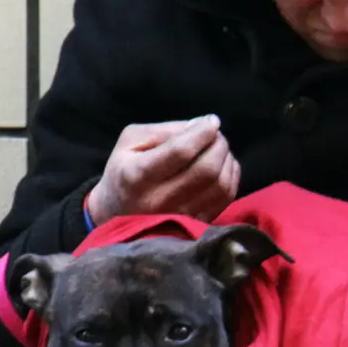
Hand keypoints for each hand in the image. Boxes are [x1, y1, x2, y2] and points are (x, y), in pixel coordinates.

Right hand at [86, 116, 240, 223]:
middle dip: (218, 144)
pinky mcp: (194, 225)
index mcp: (138, 175)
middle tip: (216, 135)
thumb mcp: (131, 141)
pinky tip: (223, 166)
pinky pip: (225, 199)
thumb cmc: (124, 171)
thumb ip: (165, 130)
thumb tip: (202, 125)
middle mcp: (159, 201)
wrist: (116, 213)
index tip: (211, 121)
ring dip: (227, 160)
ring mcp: (179, 217)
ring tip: (219, 148)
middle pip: (206, 169)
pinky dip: (231, 177)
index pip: (180, 151)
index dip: (202, 132)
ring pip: (220, 185)